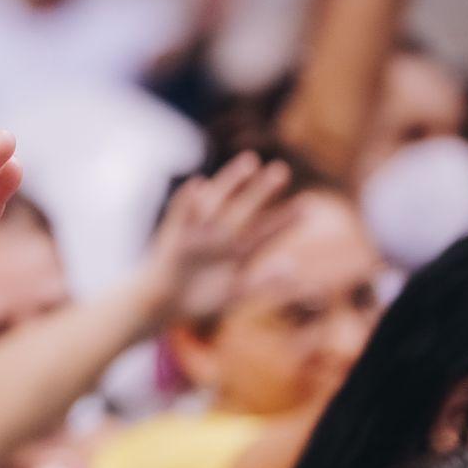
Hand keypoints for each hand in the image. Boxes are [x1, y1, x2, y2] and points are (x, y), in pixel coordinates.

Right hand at [141, 151, 291, 325]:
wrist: (160, 305)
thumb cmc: (198, 301)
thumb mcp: (234, 295)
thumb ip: (263, 284)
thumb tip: (294, 269)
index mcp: (237, 254)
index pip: (265, 233)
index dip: (284, 220)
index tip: (307, 205)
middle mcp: (220, 239)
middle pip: (244, 211)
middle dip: (261, 191)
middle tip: (281, 170)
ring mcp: (198, 236)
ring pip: (217, 204)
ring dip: (231, 183)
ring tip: (249, 162)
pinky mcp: (175, 239)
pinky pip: (181, 217)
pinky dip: (189, 202)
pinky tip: (198, 184)